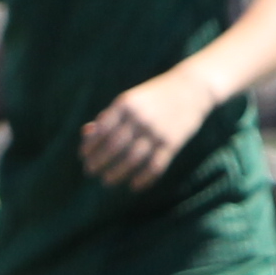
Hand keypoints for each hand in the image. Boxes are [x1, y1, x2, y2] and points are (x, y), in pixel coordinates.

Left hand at [80, 69, 213, 188]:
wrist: (192, 88)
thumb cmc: (154, 96)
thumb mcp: (130, 100)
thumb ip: (109, 116)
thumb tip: (86, 134)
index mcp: (126, 105)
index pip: (101, 130)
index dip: (90, 146)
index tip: (83, 157)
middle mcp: (140, 118)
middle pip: (114, 147)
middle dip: (99, 162)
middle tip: (90, 171)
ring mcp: (157, 131)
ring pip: (132, 159)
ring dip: (116, 173)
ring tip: (107, 181)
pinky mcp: (172, 143)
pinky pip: (155, 166)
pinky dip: (143, 179)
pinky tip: (134, 186)